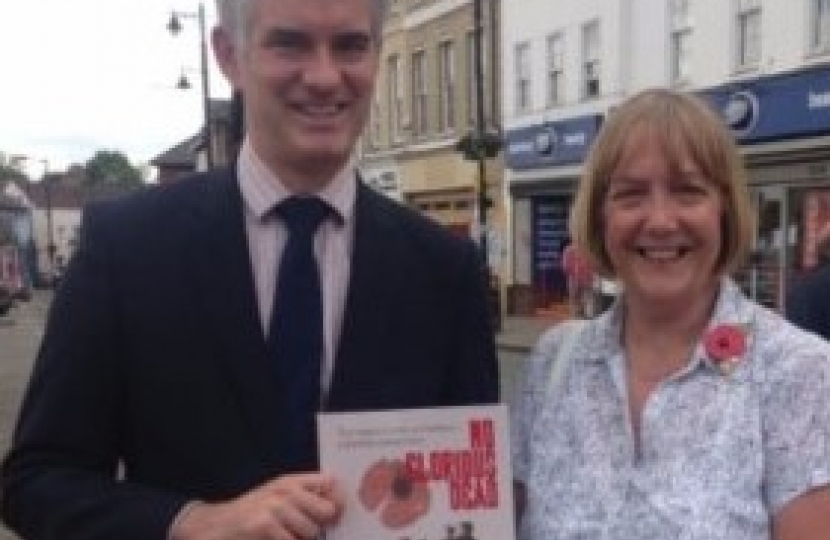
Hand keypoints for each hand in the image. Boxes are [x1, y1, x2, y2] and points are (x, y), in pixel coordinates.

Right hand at [171, 473, 342, 539]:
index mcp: (290, 482)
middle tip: (303, 529)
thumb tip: (337, 507)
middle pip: (327, 510)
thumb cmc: (252, 514)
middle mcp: (284, 490)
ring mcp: (274, 507)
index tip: (335, 514)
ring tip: (282, 535)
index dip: (337, 499)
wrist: (216, 526)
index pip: (329, 482)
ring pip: (312, 532)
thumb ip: (305, 496)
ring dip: (301, 539)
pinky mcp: (264, 525)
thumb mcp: (277, 497)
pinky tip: (271, 538)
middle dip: (320, 525)